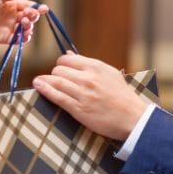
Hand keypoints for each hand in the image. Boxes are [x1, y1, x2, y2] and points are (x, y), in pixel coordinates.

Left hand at [0, 0, 47, 43]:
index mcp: (11, 5)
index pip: (29, 6)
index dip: (37, 8)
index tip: (44, 9)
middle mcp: (13, 16)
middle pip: (31, 17)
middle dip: (33, 16)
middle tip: (28, 15)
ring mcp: (11, 28)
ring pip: (28, 28)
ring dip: (30, 26)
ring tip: (23, 23)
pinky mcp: (8, 39)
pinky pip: (22, 39)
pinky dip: (26, 37)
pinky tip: (24, 34)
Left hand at [33, 54, 147, 140]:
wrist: (133, 118)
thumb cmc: (123, 97)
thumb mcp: (110, 74)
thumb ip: (89, 64)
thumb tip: (68, 55)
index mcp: (97, 67)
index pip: (68, 59)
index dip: (62, 65)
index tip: (61, 70)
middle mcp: (89, 78)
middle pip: (59, 70)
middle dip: (55, 74)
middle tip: (56, 81)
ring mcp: (83, 94)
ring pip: (55, 81)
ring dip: (45, 81)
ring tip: (38, 81)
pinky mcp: (79, 109)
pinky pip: (57, 96)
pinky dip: (45, 90)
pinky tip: (38, 86)